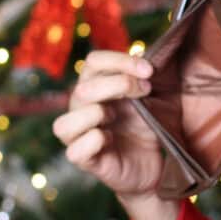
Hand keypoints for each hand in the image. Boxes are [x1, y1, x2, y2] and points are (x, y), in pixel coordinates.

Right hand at [53, 51, 161, 198]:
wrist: (155, 164)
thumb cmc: (148, 126)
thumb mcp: (153, 97)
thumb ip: (146, 77)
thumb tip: (150, 55)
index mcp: (95, 87)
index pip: (93, 62)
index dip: (120, 60)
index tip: (149, 70)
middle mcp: (81, 109)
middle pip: (83, 87)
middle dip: (119, 84)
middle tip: (146, 90)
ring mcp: (80, 137)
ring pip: (64, 123)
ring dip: (95, 113)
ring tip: (116, 116)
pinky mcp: (86, 161)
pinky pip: (75, 151)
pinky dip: (93, 141)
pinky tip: (109, 139)